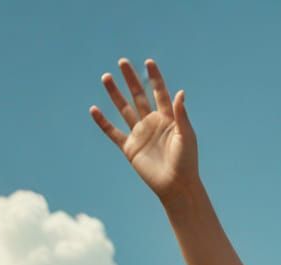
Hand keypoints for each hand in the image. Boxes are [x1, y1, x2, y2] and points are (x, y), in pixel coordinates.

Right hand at [90, 57, 197, 201]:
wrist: (177, 186)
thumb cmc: (186, 163)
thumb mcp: (186, 136)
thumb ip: (181, 114)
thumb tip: (180, 92)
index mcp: (168, 119)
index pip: (160, 94)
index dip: (155, 79)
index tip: (149, 62)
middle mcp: (153, 124)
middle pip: (139, 97)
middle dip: (131, 79)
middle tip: (122, 62)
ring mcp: (140, 135)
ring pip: (124, 109)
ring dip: (115, 94)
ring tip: (106, 77)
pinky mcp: (130, 148)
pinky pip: (113, 132)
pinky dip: (103, 122)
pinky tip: (94, 109)